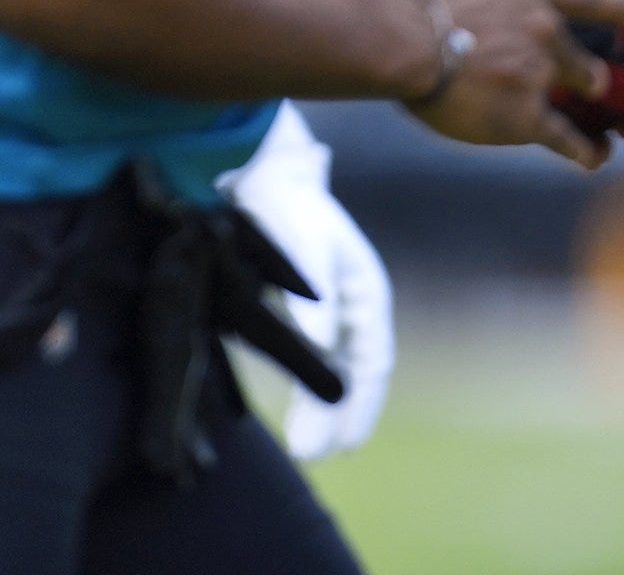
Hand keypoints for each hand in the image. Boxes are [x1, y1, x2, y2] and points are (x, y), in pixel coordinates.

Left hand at [225, 107, 392, 459]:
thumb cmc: (283, 203)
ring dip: (317, 407)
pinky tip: (279, 403)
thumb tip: (322, 350)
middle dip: (335, 417)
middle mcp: (347, 304)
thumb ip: (312, 299)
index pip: (371, 363)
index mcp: (364, 292)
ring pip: (327, 368)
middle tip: (312, 456)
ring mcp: (321, 305)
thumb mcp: (303, 247)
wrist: (253, 168)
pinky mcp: (290, 305)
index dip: (359, 405)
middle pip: (349, 373)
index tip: (342, 445)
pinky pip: (300, 353)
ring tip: (303, 445)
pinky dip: (296, 382)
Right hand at [402, 0, 623, 166]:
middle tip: (591, 87)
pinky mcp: (527, 116)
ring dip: (587, 110)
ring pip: (579, 96)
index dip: (622, 6)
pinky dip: (584, 149)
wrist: (405, 40)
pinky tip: (595, 156)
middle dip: (587, 75)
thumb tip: (490, 7)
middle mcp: (545, 29)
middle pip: (583, 57)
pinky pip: (566, 138)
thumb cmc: (418, 3)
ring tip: (600, 133)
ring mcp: (540, 73)